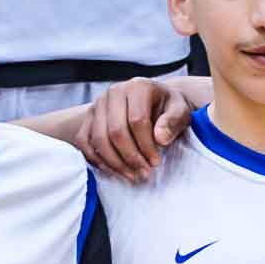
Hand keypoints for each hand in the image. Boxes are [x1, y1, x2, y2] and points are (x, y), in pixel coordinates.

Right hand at [71, 75, 197, 181]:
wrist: (155, 102)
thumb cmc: (168, 108)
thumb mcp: (180, 111)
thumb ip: (173, 122)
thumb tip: (160, 138)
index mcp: (138, 87)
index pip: (137, 120)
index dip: (146, 146)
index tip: (155, 162)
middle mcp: (114, 92)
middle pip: (115, 131)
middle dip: (130, 157)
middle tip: (144, 174)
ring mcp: (98, 104)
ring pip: (98, 139)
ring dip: (114, 163)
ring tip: (132, 176)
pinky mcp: (88, 117)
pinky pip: (84, 142)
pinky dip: (97, 160)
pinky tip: (114, 171)